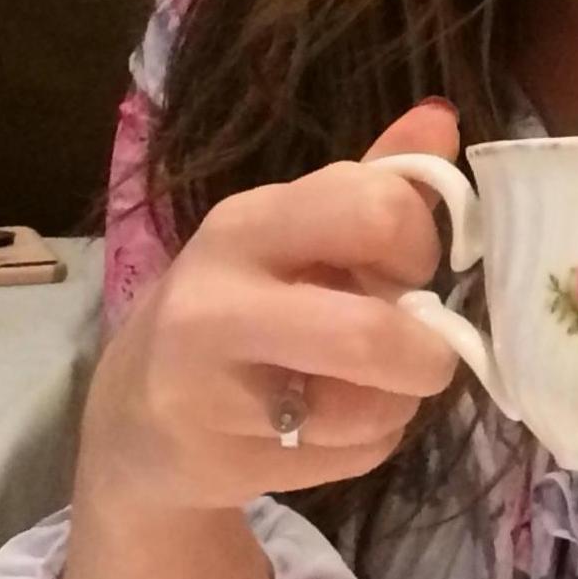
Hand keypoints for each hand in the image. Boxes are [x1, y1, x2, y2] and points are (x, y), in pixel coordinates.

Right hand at [74, 101, 466, 517]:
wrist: (135, 417)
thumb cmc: (243, 306)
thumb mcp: (297, 232)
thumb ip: (375, 181)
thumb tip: (442, 118)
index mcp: (247, 223)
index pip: (377, 210)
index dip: (420, 245)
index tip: (407, 268)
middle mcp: (215, 301)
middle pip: (371, 333)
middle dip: (428, 352)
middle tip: (418, 350)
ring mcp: (208, 389)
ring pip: (372, 409)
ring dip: (396, 404)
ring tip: (360, 389)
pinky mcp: (220, 460)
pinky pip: (353, 456)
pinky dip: (366, 446)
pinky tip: (321, 430)